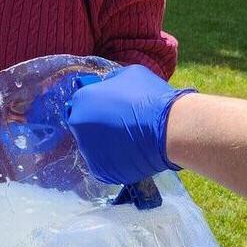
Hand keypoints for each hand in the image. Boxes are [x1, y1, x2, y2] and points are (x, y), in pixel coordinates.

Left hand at [66, 64, 194, 185]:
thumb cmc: (149, 97)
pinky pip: (105, 163)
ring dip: (108, 144)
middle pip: (85, 126)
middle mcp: (78, 127)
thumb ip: (112, 82)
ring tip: (130, 140)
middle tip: (122, 124)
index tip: (110, 108)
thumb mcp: (128, 75)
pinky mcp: (100, 171)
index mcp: (81, 101)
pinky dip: (116, 160)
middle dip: (100, 125)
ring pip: (94, 147)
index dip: (96, 105)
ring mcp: (88, 151)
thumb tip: (109, 87)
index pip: (81, 104)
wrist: (168, 128)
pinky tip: (132, 153)